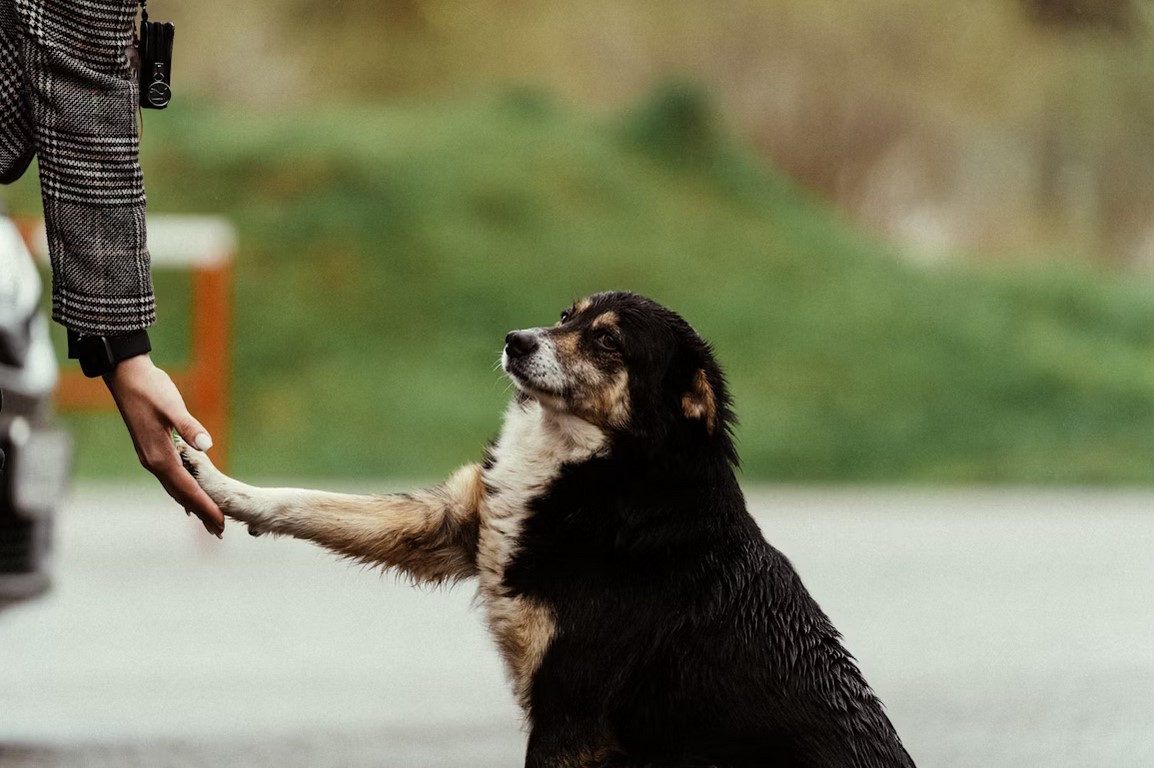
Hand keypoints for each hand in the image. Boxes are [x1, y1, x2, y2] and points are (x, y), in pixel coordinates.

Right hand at [102, 354, 224, 536]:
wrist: (127, 377)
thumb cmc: (151, 389)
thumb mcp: (172, 406)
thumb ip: (189, 426)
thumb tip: (206, 445)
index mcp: (160, 457)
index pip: (188, 489)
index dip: (205, 507)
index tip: (221, 522)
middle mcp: (154, 462)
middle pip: (181, 495)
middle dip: (200, 513)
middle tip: (220, 531)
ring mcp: (151, 457)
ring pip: (174, 488)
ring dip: (192, 504)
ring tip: (208, 519)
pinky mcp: (151, 450)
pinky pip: (169, 478)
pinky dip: (181, 490)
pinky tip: (188, 495)